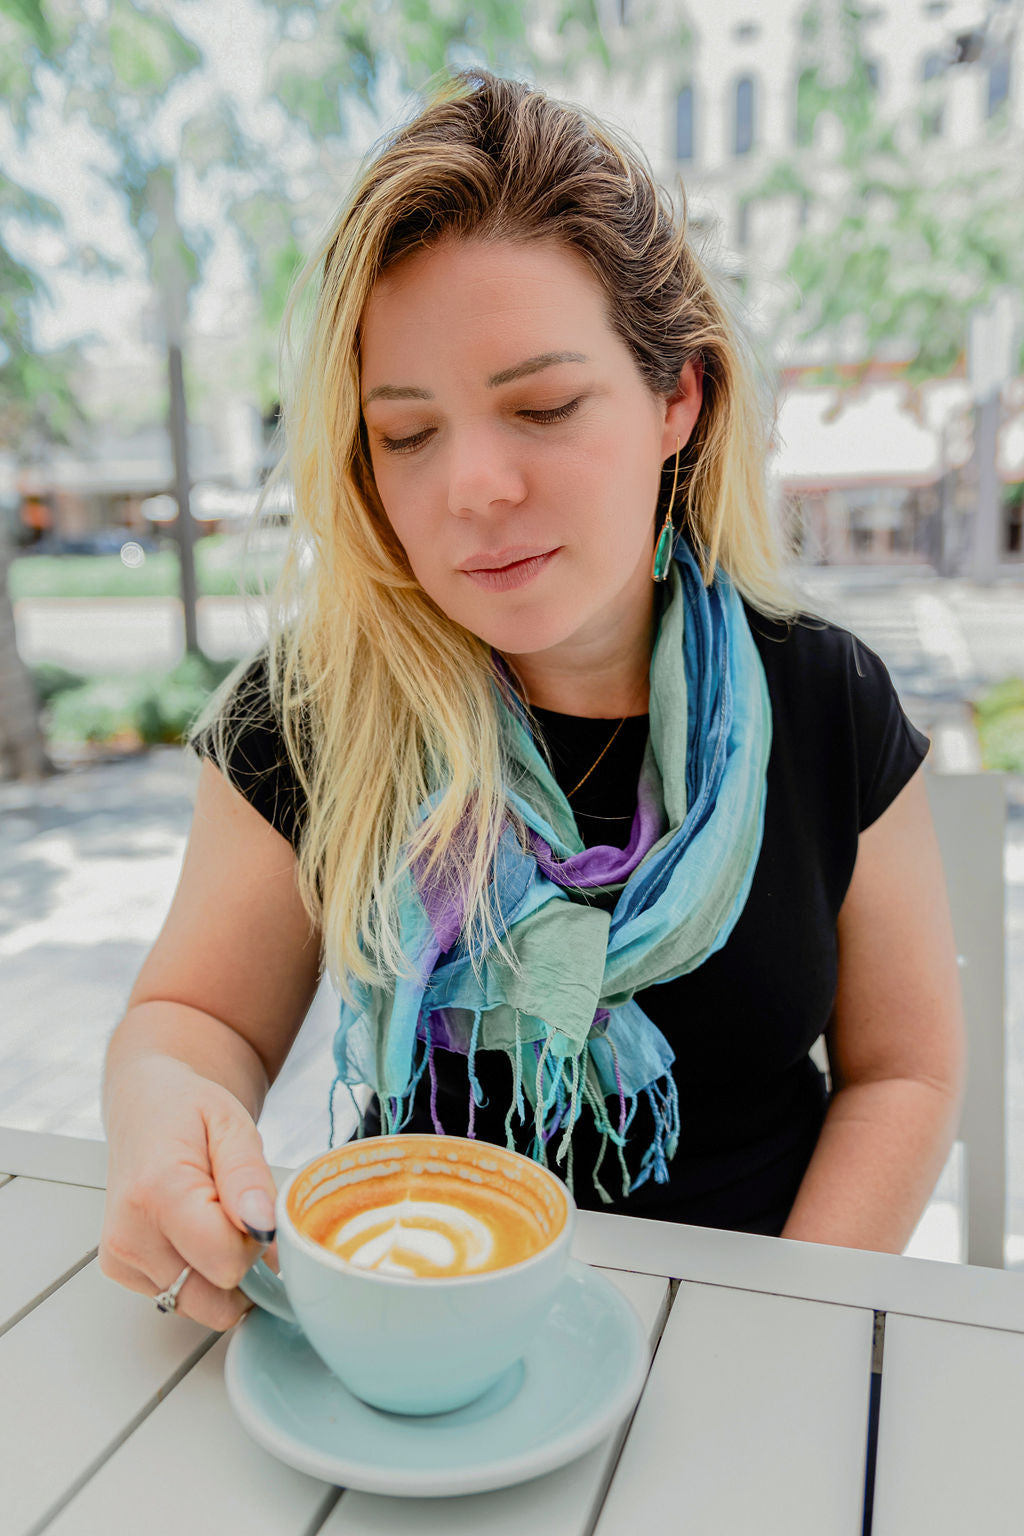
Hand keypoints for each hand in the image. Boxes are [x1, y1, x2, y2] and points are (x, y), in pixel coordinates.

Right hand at [99, 1057, 279, 1330]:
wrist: (145, 1106)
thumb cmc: (189, 1111)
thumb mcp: (232, 1125)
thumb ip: (249, 1177)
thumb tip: (263, 1228)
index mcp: (157, 1192)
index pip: (227, 1263)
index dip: (254, 1241)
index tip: (250, 1206)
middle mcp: (129, 1233)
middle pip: (214, 1297)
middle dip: (239, 1263)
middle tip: (234, 1214)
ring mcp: (120, 1257)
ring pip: (200, 1304)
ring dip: (219, 1271)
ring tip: (212, 1219)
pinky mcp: (119, 1270)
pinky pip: (179, 1298)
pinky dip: (198, 1274)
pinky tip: (192, 1231)